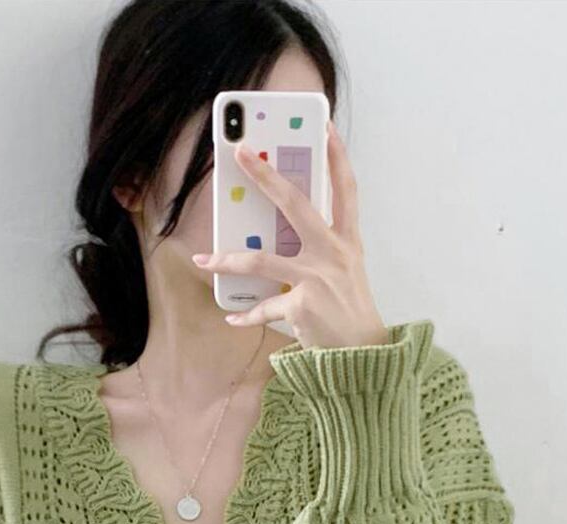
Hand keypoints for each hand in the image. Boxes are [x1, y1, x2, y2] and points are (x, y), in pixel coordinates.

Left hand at [192, 120, 386, 348]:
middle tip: (242, 154)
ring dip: (225, 260)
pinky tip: (232, 317)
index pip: (346, 189)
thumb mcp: (345, 272)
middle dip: (266, 176)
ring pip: (259, 260)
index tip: (326, 126)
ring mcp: (316, 279)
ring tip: (202, 260)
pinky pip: (262, 308)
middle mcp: (333, 253)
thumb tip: (283, 234)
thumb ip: (322, 249)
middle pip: (296, 204)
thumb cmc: (349, 311)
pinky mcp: (301, 307)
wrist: (363, 355)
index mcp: (347, 242)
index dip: (337, 156)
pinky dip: (245, 315)